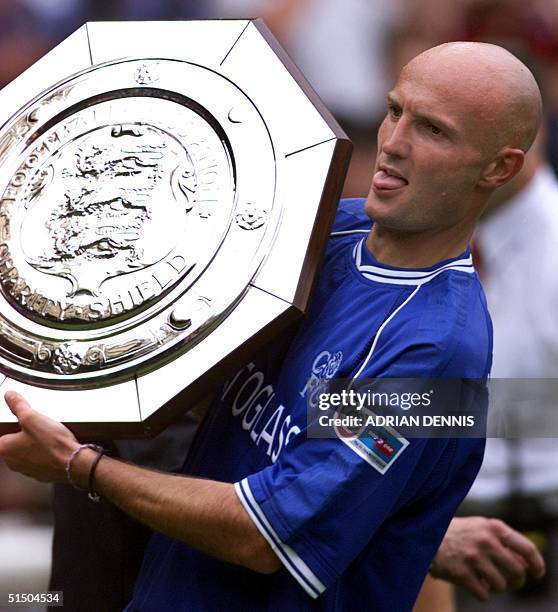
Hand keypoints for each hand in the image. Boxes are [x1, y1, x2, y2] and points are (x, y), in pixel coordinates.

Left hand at [0, 391, 78, 482]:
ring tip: (47, 435)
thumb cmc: (51, 443)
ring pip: (25, 451)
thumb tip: (10, 396)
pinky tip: (53, 446)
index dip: (10, 426)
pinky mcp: (40, 473)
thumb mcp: (32, 417)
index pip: (0, 434)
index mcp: (4, 448)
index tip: (22, 422)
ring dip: (33, 443)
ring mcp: (26, 469)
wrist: (72, 461)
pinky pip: (38, 460)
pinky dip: (44, 453)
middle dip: (22, 434)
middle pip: (12, 443)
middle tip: (35, 425)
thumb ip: (18, 406)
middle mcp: (11, 462)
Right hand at [430, 517, 544, 600]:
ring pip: (501, 585)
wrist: (425, 535)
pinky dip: (481, 592)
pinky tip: (472, 581)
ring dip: (496, 587)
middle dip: (517, 581)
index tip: (537, 573)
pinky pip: (484, 594)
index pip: (526, 548)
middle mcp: (485, 541)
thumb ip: (503, 541)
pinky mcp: (461, 573)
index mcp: (493, 527)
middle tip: (511, 581)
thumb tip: (526, 565)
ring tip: (486, 579)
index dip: (537, 564)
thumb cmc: (459, 533)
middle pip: (517, 572)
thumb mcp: (481, 528)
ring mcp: (473, 557)